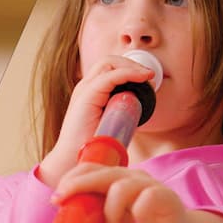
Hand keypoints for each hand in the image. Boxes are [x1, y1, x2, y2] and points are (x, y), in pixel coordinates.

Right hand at [39, 55, 154, 187]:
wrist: (73, 161)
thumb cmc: (92, 148)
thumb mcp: (111, 123)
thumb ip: (120, 112)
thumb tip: (139, 110)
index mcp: (89, 93)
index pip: (108, 68)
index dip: (129, 68)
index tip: (148, 78)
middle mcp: (84, 88)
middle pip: (108, 61)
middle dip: (132, 63)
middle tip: (150, 76)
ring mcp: (84, 91)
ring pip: (108, 63)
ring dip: (132, 66)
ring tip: (148, 76)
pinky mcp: (86, 97)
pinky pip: (110, 76)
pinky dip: (128, 73)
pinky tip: (143, 78)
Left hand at [52, 162, 187, 222]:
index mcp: (114, 181)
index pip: (89, 169)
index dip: (70, 180)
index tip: (56, 199)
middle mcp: (130, 178)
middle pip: (102, 173)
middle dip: (78, 185)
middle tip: (63, 201)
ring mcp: (149, 185)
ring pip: (121, 186)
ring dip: (109, 210)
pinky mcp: (166, 197)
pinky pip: (149, 196)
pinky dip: (138, 210)